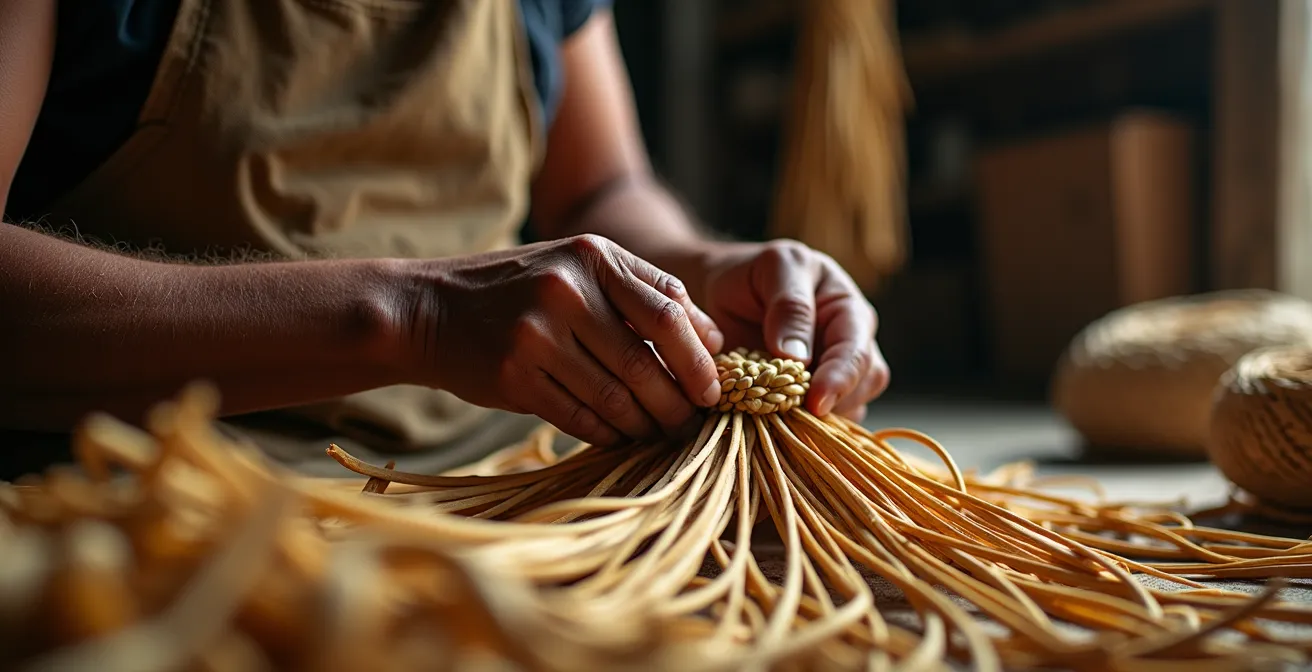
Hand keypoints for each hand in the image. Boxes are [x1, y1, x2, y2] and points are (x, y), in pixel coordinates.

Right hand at [413, 235, 722, 445]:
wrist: (427, 309)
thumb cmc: (520, 290)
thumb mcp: (579, 267)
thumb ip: (643, 292)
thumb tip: (713, 339)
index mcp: (594, 255)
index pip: (670, 308)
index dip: (701, 355)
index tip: (714, 386)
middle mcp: (568, 288)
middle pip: (647, 359)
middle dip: (679, 400)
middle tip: (693, 422)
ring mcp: (538, 332)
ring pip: (616, 395)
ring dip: (645, 423)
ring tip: (659, 434)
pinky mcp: (515, 374)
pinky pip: (580, 416)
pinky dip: (607, 432)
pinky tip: (618, 436)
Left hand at [691, 240, 889, 421]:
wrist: (725, 293)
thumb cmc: (752, 275)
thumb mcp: (774, 268)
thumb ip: (790, 306)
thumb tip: (797, 357)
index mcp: (848, 310)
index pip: (857, 351)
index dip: (840, 378)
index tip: (816, 402)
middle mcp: (851, 344)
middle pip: (865, 383)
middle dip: (836, 403)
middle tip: (796, 418)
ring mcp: (835, 373)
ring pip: (851, 407)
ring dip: (822, 421)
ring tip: (784, 422)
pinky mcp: (814, 397)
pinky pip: (822, 423)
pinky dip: (804, 429)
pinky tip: (778, 427)